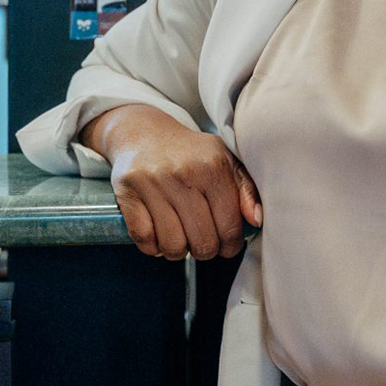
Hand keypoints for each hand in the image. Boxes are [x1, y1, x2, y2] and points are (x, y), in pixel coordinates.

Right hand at [80, 104, 262, 261]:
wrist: (144, 134)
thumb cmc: (191, 154)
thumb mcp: (226, 161)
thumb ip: (247, 190)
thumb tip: (257, 220)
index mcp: (213, 166)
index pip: (230, 227)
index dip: (231, 245)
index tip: (227, 244)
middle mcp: (183, 173)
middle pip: (202, 242)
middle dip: (206, 251)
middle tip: (203, 242)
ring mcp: (153, 183)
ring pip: (172, 245)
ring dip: (178, 251)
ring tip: (181, 237)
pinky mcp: (127, 192)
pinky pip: (144, 240)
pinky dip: (152, 246)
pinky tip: (159, 234)